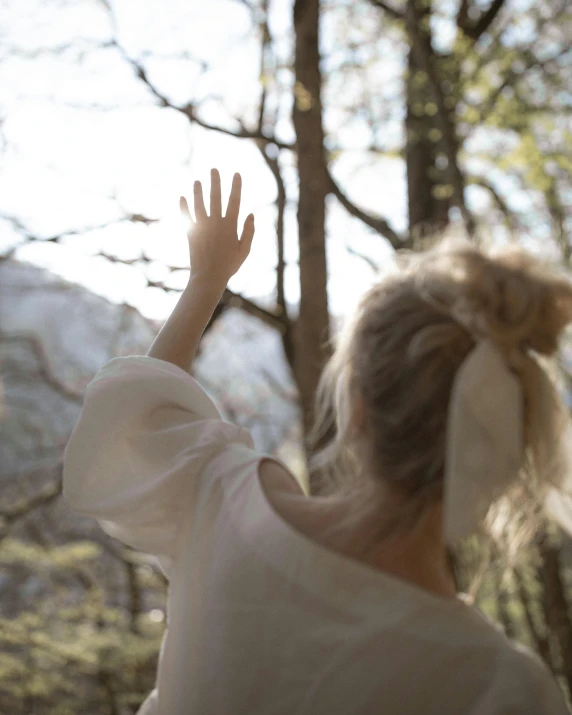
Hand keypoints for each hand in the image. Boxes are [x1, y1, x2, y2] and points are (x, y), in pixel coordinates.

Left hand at [180, 168, 254, 287]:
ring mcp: (202, 227)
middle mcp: (215, 223)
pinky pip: (186, 217)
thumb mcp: (244, 251)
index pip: (234, 201)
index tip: (236, 174)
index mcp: (230, 226)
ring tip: (197, 181)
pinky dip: (184, 207)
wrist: (209, 277)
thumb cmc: (229, 265)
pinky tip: (182, 197)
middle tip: (214, 169)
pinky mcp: (191, 233)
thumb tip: (251, 214)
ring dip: (198, 191)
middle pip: (215, 197)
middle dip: (215, 182)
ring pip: (199, 204)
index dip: (236, 186)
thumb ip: (249, 232)